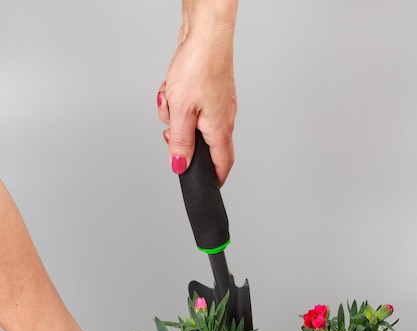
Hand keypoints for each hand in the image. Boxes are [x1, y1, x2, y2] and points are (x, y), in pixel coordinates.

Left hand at [157, 1, 237, 185]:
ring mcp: (218, 103)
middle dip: (182, 139)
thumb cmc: (198, 66)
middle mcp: (224, 118)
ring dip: (175, 115)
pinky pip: (191, 105)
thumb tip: (179, 164)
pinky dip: (178, 100)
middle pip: (202, 142)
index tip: (208, 187)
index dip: (215, 179)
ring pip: (192, 122)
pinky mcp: (210, 90)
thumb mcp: (181, 111)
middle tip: (170, 131)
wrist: (205, 31)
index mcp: (219, 128)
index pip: (222, 163)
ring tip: (170, 98)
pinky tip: (173, 87)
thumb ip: (180, 142)